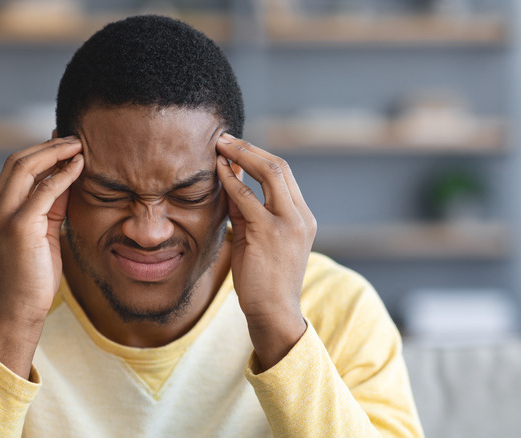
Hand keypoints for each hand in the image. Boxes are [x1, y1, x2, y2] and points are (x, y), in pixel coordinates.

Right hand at [0, 136, 82, 376]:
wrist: (18, 313)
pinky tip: (79, 167)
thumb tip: (67, 178)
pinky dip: (62, 174)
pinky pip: (43, 190)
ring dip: (55, 153)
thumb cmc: (32, 279)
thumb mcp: (43, 235)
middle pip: (16, 161)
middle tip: (74, 139)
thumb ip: (51, 207)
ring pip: (25, 168)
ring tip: (79, 147)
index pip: (13, 170)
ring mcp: (2, 218)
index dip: (39, 152)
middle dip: (47, 146)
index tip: (63, 144)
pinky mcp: (19, 227)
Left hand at [215, 133, 315, 370]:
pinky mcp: (270, 233)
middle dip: (249, 148)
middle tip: (224, 138)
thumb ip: (246, 212)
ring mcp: (289, 224)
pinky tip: (217, 171)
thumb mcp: (257, 239)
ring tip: (219, 146)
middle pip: (280, 167)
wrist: (274, 313)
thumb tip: (228, 182)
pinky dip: (232, 181)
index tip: (236, 147)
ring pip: (270, 174)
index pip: (284, 174)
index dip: (258, 156)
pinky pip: (248, 198)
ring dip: (241, 156)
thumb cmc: (263, 279)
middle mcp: (301, 216)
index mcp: (302, 217)